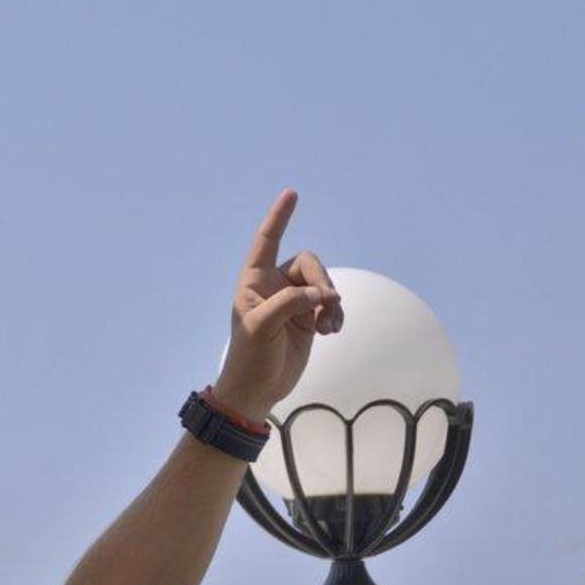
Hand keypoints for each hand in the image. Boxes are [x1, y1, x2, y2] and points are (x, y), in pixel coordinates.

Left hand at [213, 189, 341, 420]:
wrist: (258, 390)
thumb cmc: (250, 358)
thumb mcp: (261, 328)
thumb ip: (289, 304)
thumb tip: (320, 295)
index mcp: (254, 282)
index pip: (268, 242)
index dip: (279, 218)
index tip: (291, 194)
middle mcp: (274, 287)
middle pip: (308, 265)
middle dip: (322, 282)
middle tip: (328, 305)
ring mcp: (293, 302)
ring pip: (323, 285)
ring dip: (331, 304)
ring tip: (329, 327)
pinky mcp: (307, 319)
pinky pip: (330, 305)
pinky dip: (335, 316)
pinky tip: (331, 332)